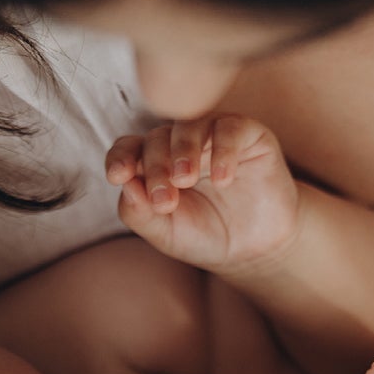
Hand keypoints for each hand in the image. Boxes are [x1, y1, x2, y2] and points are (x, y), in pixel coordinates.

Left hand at [105, 114, 300, 274]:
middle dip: (156, 167)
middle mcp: (180, 143)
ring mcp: (213, 135)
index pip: (129, 147)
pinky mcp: (247, 135)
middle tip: (165, 201)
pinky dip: (223, 151)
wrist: (254, 249)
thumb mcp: (165, 233)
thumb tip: (124, 183)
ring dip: (183, 150)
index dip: (121, 156)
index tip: (118, 175)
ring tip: (185, 180)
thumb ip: (139, 212)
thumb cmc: (205, 236)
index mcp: (154, 163)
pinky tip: (223, 180)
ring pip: (190, 124)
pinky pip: (230, 128)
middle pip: (157, 138)